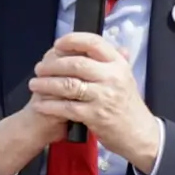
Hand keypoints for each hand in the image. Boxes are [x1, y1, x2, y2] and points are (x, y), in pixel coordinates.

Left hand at [27, 32, 160, 169]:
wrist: (139, 134)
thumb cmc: (128, 106)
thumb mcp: (126, 78)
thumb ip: (114, 60)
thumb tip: (101, 45)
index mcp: (118, 64)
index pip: (93, 43)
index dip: (72, 40)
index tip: (57, 44)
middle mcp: (112, 77)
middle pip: (76, 63)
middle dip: (52, 65)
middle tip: (39, 68)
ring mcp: (103, 97)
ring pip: (68, 85)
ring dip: (46, 84)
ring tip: (34, 84)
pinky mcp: (95, 116)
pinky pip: (67, 107)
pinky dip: (50, 106)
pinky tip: (40, 105)